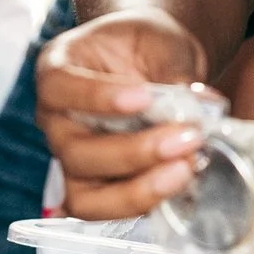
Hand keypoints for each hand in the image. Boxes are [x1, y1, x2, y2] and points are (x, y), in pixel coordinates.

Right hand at [34, 9, 210, 219]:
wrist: (154, 60)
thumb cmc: (147, 45)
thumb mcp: (160, 43)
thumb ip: (174, 74)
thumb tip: (198, 109)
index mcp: (57, 70)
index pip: (59, 88)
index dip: (97, 97)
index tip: (145, 96)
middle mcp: (55, 121)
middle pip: (75, 151)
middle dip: (133, 152)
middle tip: (186, 139)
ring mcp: (73, 160)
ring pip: (86, 196)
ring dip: (139, 189)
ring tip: (186, 169)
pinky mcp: (97, 189)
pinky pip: (113, 211)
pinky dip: (148, 200)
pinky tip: (183, 181)